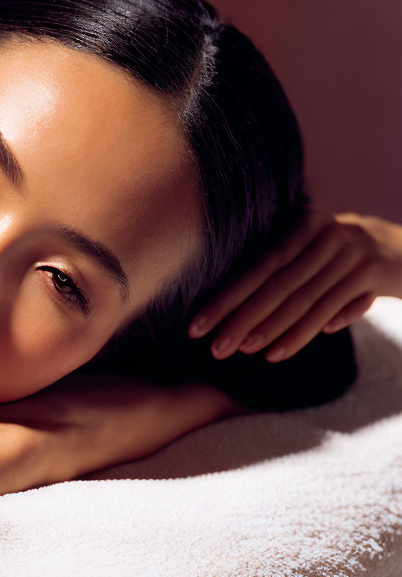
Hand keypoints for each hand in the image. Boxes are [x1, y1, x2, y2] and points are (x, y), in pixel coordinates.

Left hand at [188, 209, 401, 361]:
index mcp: (301, 224)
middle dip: (242, 320)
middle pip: (277, 286)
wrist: (398, 246)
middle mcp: (325, 237)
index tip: (196, 324)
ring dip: (270, 330)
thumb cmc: (331, 251)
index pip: (258, 266)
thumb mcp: (305, 242)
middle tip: (214, 348)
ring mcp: (351, 256)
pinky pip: (332, 310)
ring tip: (241, 350)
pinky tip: (277, 353)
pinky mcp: (371, 276)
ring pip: (304, 302)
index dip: (226, 297)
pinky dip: (304, 333)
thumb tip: (220, 300)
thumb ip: (273, 261)